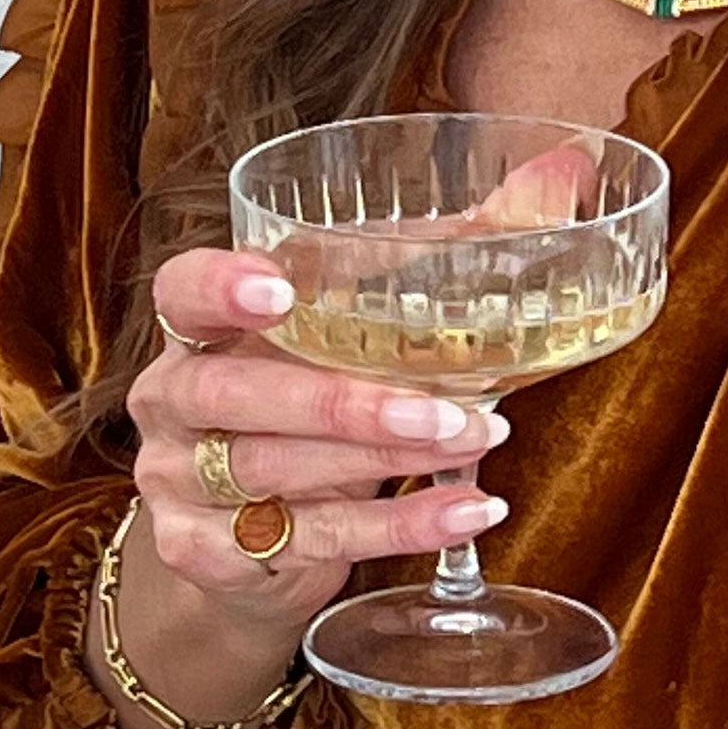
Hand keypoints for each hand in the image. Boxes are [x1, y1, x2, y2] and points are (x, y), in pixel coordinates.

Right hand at [125, 242, 503, 654]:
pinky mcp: (204, 554)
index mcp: (196, 331)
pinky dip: (395, 528)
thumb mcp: (347, 340)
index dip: (220, 287)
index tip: (279, 289)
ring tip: (476, 442)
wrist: (243, 549)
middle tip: (441, 407)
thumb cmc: (302, 414)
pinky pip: (306, 538)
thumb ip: (438, 259)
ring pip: (274, 470)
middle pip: (234, 394)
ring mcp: (177, 483)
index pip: (182, 292)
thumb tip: (557, 175)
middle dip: (342, 402)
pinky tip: (465, 510)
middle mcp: (170, 402)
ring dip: (385, 460)